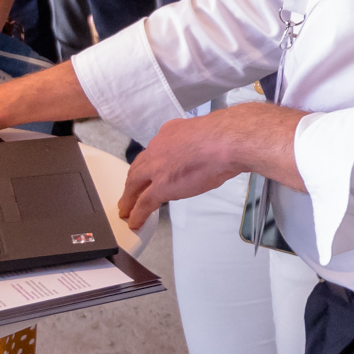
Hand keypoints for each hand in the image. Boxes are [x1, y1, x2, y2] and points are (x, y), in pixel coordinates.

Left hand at [113, 105, 303, 231]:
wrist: (226, 141)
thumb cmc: (226, 136)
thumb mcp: (210, 133)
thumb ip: (203, 143)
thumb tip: (213, 151)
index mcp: (171, 132)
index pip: (155, 150)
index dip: (149, 164)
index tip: (149, 172)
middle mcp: (159, 147)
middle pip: (139, 167)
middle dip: (132, 182)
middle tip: (129, 193)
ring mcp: (157, 167)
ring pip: (135, 185)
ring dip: (129, 198)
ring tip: (126, 210)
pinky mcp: (160, 186)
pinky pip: (143, 203)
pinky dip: (137, 213)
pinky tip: (134, 221)